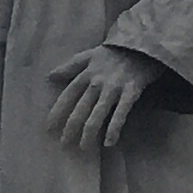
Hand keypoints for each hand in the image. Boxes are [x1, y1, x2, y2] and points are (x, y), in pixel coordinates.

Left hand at [44, 45, 163, 152]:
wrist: (144, 44)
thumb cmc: (116, 51)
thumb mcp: (90, 55)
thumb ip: (70, 66)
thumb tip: (49, 76)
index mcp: (86, 73)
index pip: (67, 96)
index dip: (57, 112)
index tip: (49, 128)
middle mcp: (97, 82)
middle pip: (80, 109)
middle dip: (70, 128)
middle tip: (64, 145)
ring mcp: (114, 88)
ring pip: (97, 114)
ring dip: (88, 133)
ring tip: (83, 147)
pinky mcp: (131, 92)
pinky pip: (120, 114)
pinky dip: (114, 129)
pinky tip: (109, 143)